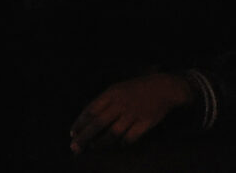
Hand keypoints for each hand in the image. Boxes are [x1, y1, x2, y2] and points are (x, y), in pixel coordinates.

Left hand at [69, 74, 191, 153]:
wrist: (163, 87)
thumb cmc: (137, 88)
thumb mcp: (117, 89)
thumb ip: (104, 102)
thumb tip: (88, 118)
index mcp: (111, 93)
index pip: (91, 109)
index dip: (80, 123)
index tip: (72, 134)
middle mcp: (120, 103)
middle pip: (98, 123)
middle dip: (85, 137)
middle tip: (75, 147)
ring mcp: (133, 114)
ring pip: (113, 132)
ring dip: (101, 142)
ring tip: (93, 146)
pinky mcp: (145, 122)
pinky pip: (130, 137)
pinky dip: (123, 143)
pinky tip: (118, 146)